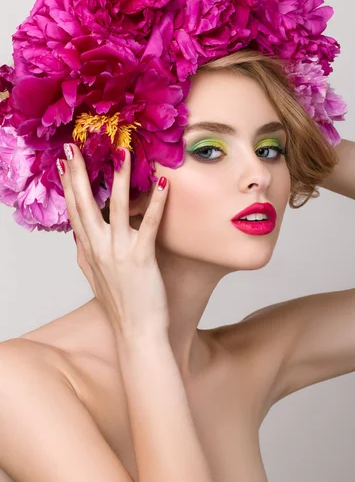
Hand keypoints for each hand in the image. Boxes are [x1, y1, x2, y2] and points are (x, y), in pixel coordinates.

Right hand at [57, 143, 169, 336]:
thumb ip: (85, 255)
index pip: (74, 212)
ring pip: (118, 208)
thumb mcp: (94, 278)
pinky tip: (162, 184)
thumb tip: (78, 236)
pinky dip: (156, 203)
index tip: (65, 163)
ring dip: (120, 179)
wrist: (135, 332)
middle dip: (80, 174)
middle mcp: (99, 249)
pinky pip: (150, 225)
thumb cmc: (119, 306)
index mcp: (88, 251)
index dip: (69, 186)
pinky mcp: (141, 258)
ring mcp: (119, 253)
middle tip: (75, 148)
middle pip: (86, 205)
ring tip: (122, 154)